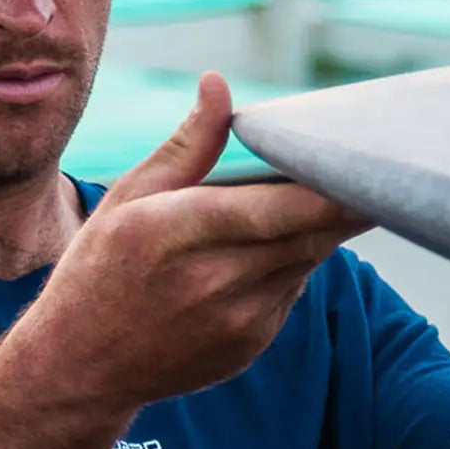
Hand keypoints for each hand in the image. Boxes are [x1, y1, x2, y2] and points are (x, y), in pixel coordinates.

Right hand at [11, 72, 369, 411]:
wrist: (81, 365)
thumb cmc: (100, 266)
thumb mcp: (130, 195)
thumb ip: (188, 143)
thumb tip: (219, 83)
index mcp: (182, 230)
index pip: (285, 207)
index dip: (337, 186)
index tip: (367, 156)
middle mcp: (217, 280)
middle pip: (314, 233)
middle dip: (346, 197)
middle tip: (367, 163)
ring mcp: (240, 320)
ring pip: (309, 258)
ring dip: (317, 227)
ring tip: (313, 195)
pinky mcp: (252, 344)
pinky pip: (291, 289)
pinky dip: (290, 263)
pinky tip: (260, 252)